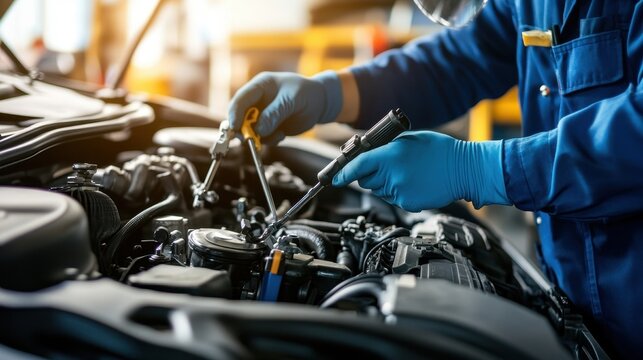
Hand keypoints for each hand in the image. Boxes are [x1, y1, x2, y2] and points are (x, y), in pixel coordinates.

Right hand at [227, 71, 341, 143]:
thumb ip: (275, 113)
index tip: (235, 128)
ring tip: (278, 135)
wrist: (320, 103)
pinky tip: (282, 135)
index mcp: (260, 86)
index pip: (240, 99)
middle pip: (240, 116)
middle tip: (249, 141)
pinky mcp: (269, 126)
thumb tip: (259, 130)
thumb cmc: (306, 93)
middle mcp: (257, 100)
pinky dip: (269, 140)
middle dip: (243, 130)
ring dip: (259, 137)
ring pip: (250, 130)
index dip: (235, 113)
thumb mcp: (292, 100)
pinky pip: (262, 137)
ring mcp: (262, 114)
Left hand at [332, 131, 509, 210]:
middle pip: (366, 181)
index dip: (343, 173)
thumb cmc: (439, 151)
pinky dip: (399, 192)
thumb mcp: (408, 140)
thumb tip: (366, 154)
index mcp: (390, 155)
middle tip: (387, 166)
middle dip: (370, 175)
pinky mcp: (408, 204)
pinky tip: (414, 182)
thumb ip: (384, 148)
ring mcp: (400, 192)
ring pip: (379, 191)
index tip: (334, 178)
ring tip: (407, 173)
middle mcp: (392, 175)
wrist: (464, 169)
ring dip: (385, 183)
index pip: (358, 165)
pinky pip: (393, 199)